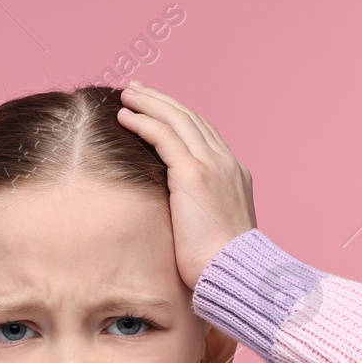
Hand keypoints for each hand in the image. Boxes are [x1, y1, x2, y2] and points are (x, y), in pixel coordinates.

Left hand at [115, 82, 256, 288]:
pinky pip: (164, 136)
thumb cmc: (222, 264)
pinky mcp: (193, 174)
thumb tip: (179, 216)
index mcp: (234, 174)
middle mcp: (226, 163)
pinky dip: (144, 122)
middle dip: (162, 101)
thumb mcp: (215, 229)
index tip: (158, 109)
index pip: (204, 134)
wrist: (235, 273)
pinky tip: (125, 116)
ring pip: (177, 120)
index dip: (179, 117)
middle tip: (138, 90)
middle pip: (190, 119)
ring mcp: (212, 165)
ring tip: (127, 94)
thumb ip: (201, 210)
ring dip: (150, 104)